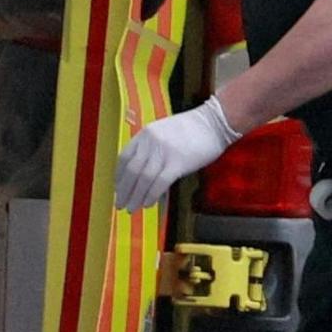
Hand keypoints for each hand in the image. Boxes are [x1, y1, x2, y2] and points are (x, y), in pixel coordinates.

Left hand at [115, 97, 241, 210]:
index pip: (124, 157)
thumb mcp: (165, 132)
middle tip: (120, 204)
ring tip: (131, 208)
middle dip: (124, 190)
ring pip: (143, 179)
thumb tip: (144, 175)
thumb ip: (152, 150)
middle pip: (131, 171)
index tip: (117, 188)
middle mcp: (151, 142)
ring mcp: (164, 152)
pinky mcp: (178, 162)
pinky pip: (159, 183)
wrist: (214, 122)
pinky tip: (148, 204)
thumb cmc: (193, 129)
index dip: (118, 176)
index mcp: (145, 133)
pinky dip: (151, 196)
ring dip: (135, 197)